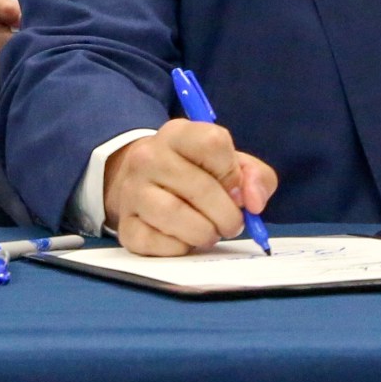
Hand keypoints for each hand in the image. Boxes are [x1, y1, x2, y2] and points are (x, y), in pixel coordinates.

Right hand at [102, 118, 276, 256]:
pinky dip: (180, 248)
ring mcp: (132, 191)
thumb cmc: (196, 172)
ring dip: (204, 233)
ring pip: (175, 216)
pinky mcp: (126, 225)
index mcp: (178, 133)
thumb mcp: (229, 162)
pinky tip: (184, 240)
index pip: (213, 143)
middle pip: (200, 187)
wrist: (143, 183)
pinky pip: (156, 242)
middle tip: (232, 224)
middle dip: (227, 214)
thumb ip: (255, 177)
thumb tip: (253, 202)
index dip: (233, 173)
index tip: (237, 191)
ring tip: (211, 233)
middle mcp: (148, 157)